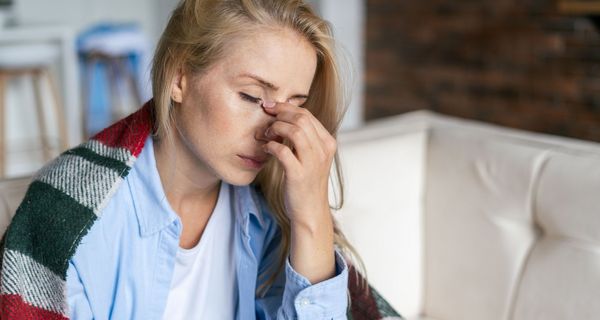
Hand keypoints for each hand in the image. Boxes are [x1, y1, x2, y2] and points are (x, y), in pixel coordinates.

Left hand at [261, 101, 335, 228]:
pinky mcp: (299, 174)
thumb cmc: (307, 183)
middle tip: (266, 116)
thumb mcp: (312, 158)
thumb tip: (284, 119)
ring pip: (295, 131)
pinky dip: (271, 146)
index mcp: (328, 143)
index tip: (272, 107)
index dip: (287, 108)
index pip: (308, 115)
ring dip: (277, 128)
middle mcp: (323, 150)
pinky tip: (266, 148)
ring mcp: (312, 162)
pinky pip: (283, 151)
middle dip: (280, 113)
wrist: (310, 211)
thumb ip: (305, 139)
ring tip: (267, 134)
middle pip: (302, 119)